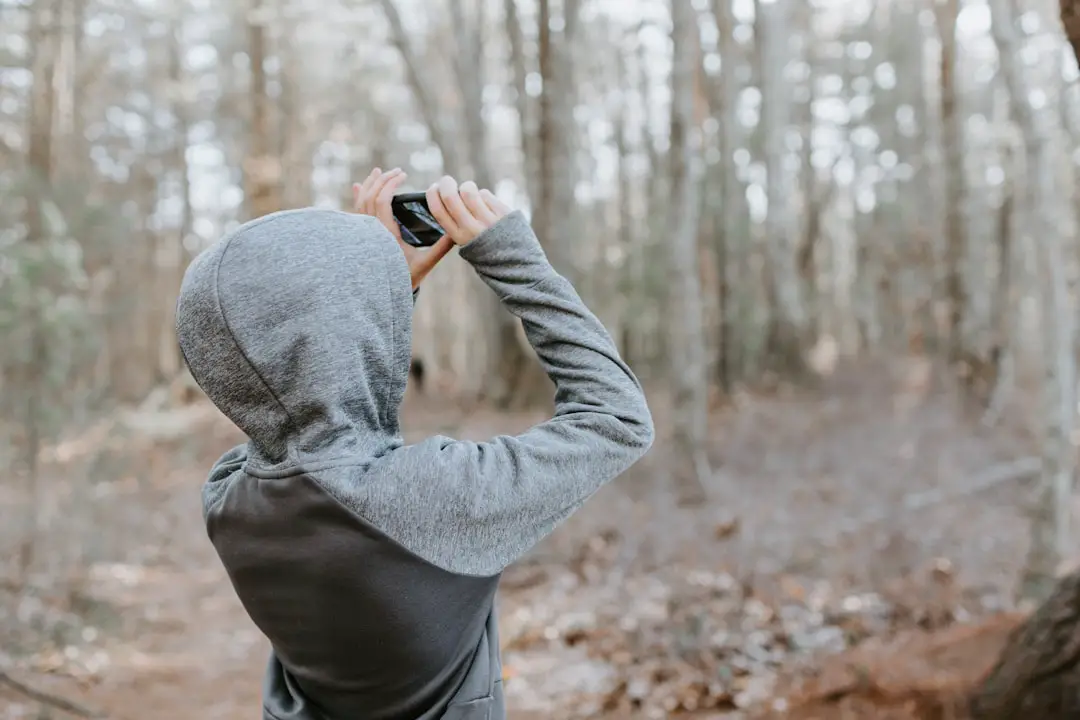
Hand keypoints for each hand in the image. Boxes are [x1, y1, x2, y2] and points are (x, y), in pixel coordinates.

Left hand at [353, 167, 454, 289]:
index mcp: (385, 235)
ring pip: (360, 202)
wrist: (383, 293)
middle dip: (383, 180)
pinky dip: (357, 196)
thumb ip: (441, 248)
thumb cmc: (406, 278)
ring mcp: (363, 232)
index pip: (382, 201)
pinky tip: (358, 185)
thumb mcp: (425, 264)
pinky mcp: (361, 235)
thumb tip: (457, 234)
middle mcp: (370, 232)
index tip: (404, 175)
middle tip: (398, 172)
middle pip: (370, 196)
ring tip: (379, 172)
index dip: (391, 185)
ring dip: (369, 184)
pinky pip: (356, 211)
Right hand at [425, 176, 511, 245]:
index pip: (438, 211)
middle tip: (447, 181)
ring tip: (470, 192)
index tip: (433, 188)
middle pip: (450, 197)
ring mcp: (488, 219)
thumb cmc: (485, 247)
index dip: (432, 195)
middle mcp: (472, 228)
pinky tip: (486, 204)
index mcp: (459, 237)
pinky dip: (483, 195)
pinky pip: (486, 194)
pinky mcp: (502, 212)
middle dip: (446, 184)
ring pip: (469, 190)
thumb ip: (455, 223)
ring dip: (466, 187)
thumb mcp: (465, 242)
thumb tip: (444, 195)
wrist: (514, 260)